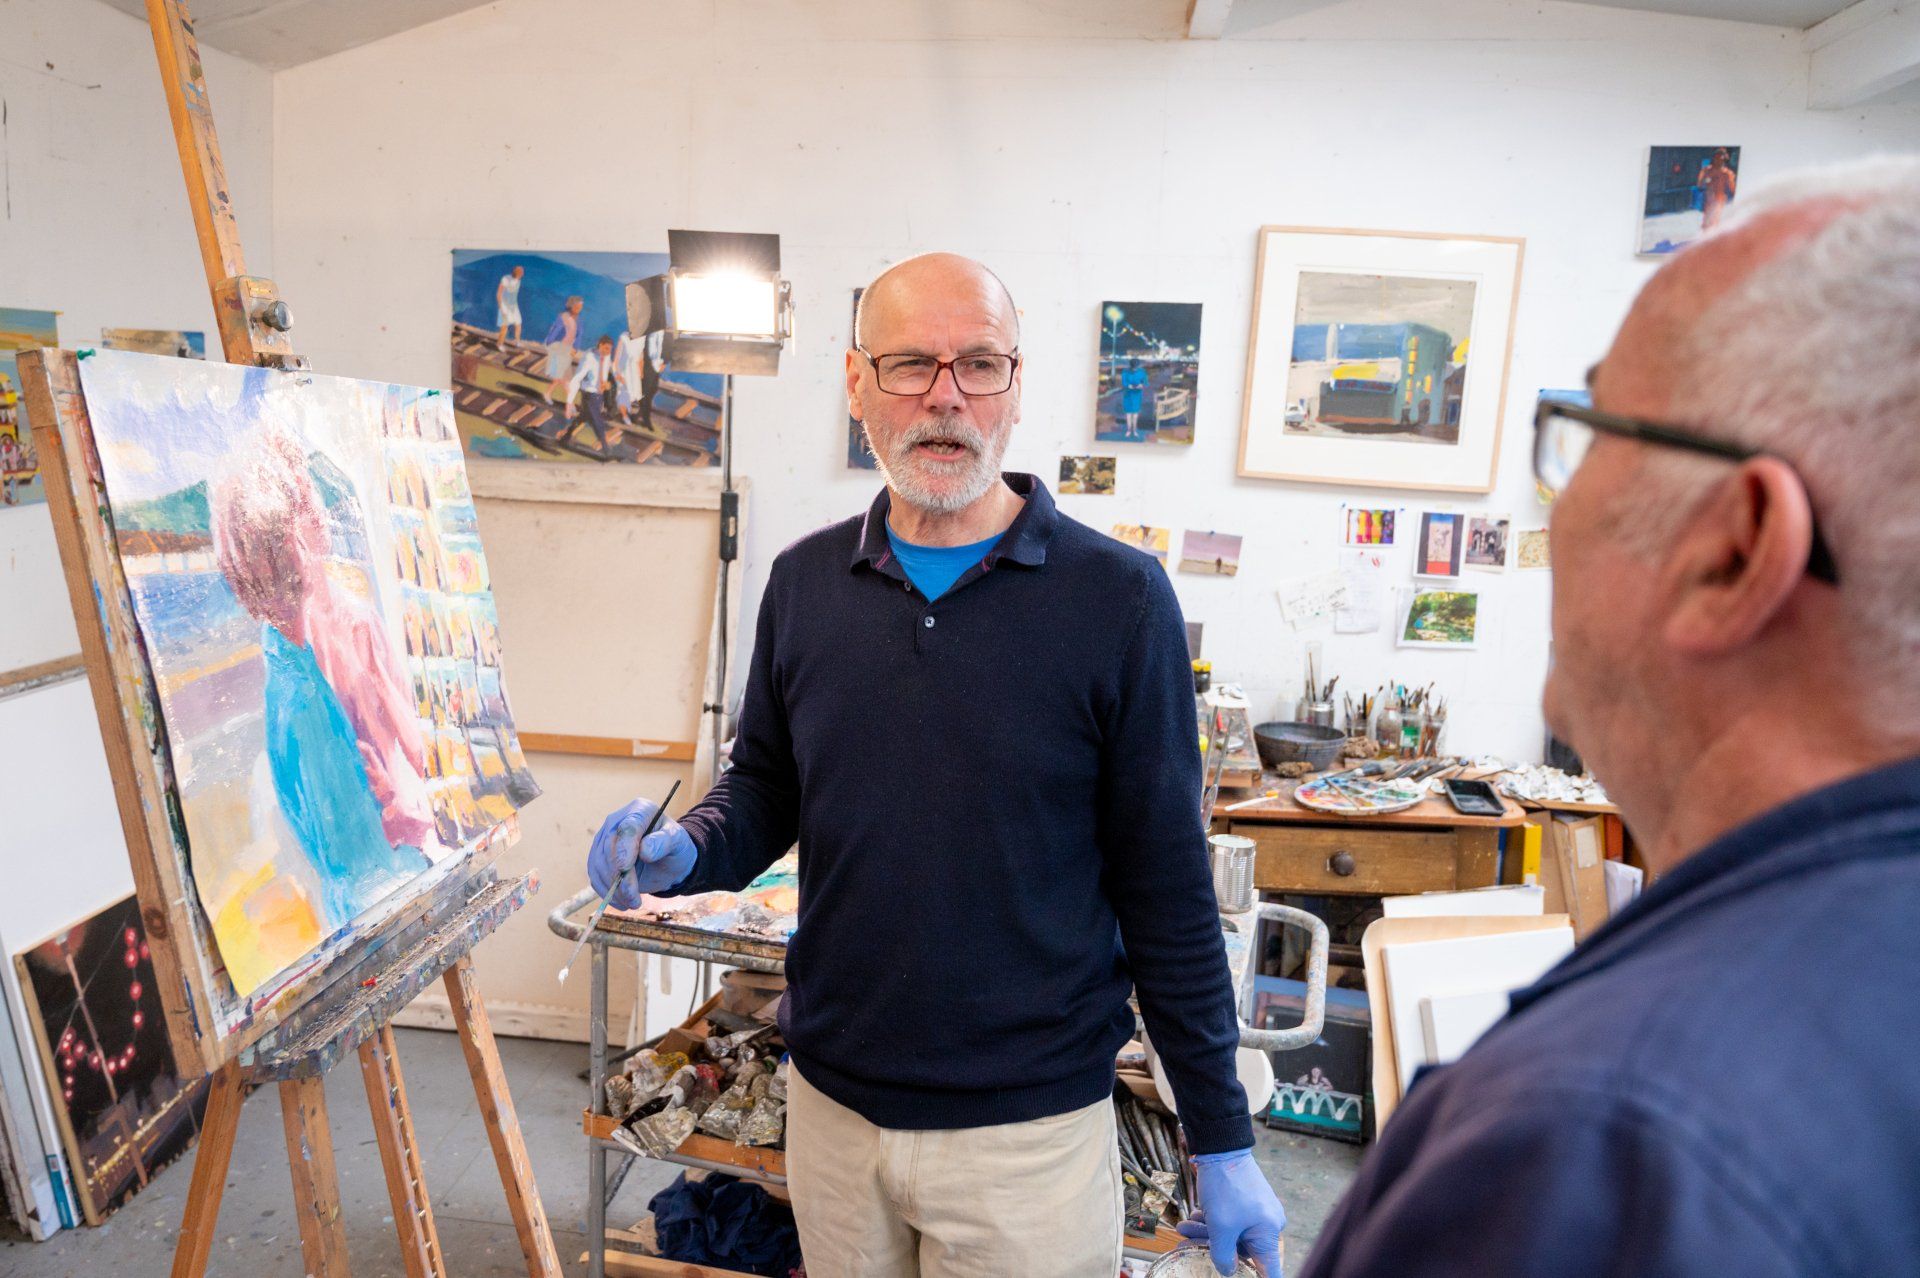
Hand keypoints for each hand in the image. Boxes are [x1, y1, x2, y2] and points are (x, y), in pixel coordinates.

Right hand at [587, 799, 695, 908]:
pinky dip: (605, 892)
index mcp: (638, 811)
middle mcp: (617, 822)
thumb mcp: (679, 842)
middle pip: (608, 849)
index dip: (623, 851)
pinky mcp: (598, 856)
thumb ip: (665, 842)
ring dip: (612, 888)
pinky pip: (595, 875)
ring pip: (598, 864)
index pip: (626, 829)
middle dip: (619, 878)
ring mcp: (604, 838)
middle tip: (634, 901)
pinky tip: (621, 902)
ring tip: (632, 903)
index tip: (626, 872)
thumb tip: (645, 850)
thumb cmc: (675, 847)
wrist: (668, 859)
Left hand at [1176, 1149, 1284, 1275]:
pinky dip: (1211, 1222)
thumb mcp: (1221, 1226)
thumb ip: (1224, 1255)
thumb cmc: (1225, 1186)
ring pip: (1230, 1234)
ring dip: (1206, 1233)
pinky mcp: (1244, 1203)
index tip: (1238, 1277)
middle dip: (1214, 1249)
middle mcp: (1266, 1225)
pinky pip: (1229, 1221)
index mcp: (1268, 1234)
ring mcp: (1256, 1213)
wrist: (1221, 1147)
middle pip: (1242, 1251)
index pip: (1270, 1270)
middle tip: (1188, 1246)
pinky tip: (1192, 1219)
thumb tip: (1228, 1271)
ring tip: (1183, 1229)